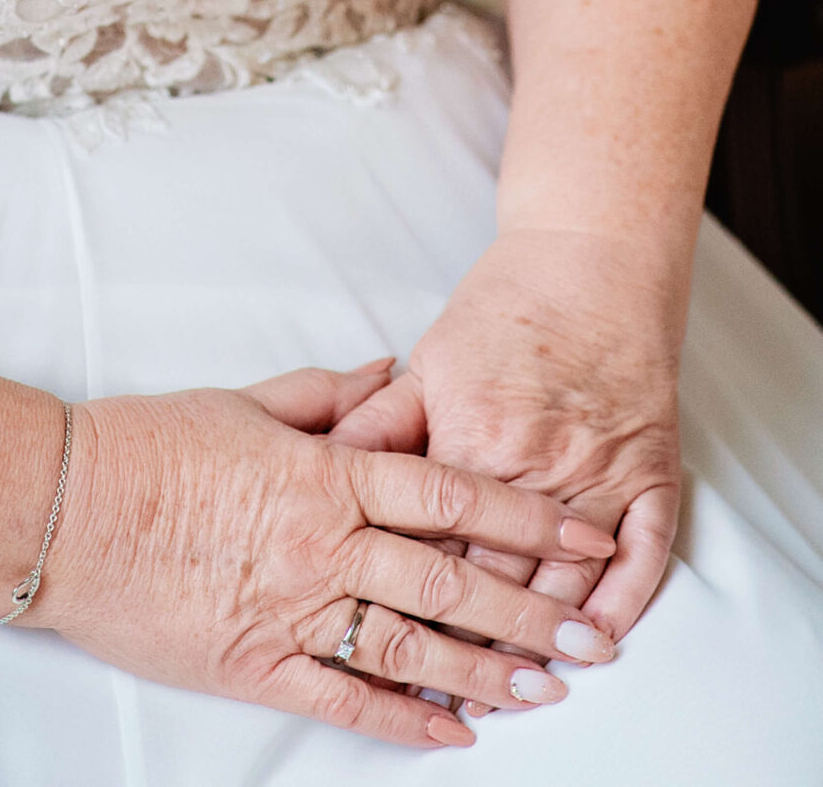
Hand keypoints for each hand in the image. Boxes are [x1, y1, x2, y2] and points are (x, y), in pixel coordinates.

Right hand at [39, 357, 617, 750]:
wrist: (65, 509)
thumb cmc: (148, 446)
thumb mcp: (242, 401)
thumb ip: (325, 394)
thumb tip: (388, 373)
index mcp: (325, 473)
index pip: (449, 493)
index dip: (525, 517)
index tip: (583, 533)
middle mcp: (324, 544)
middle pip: (451, 577)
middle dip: (532, 605)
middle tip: (595, 630)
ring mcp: (295, 609)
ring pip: (415, 644)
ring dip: (490, 668)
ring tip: (551, 686)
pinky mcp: (259, 663)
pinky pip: (348, 698)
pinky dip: (407, 719)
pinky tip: (457, 732)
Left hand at [332, 228, 683, 682]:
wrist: (587, 267)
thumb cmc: (501, 315)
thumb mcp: (427, 366)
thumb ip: (374, 425)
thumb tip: (319, 471)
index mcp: (469, 435)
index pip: (432, 546)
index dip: (410, 606)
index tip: (390, 654)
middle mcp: (536, 461)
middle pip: (498, 579)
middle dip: (470, 645)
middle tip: (447, 701)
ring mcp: (598, 471)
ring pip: (568, 582)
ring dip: (542, 642)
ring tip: (513, 694)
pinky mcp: (649, 472)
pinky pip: (642, 556)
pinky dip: (621, 604)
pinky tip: (598, 641)